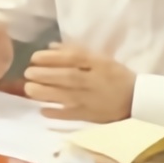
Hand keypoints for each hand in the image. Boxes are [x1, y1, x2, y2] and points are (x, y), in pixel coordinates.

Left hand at [20, 45, 137, 121]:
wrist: (135, 100)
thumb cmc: (114, 76)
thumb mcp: (100, 59)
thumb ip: (76, 51)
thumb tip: (51, 47)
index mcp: (98, 64)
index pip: (74, 58)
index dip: (53, 57)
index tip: (35, 57)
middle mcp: (94, 81)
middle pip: (68, 77)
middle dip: (45, 75)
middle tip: (28, 73)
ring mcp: (92, 99)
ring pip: (67, 96)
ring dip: (45, 92)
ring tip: (29, 89)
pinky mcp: (90, 116)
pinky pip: (71, 115)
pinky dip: (56, 113)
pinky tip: (42, 110)